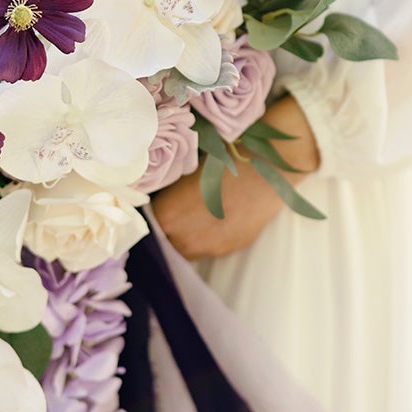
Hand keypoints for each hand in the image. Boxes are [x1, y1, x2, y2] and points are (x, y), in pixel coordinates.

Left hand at [153, 96, 319, 261]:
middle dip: (169, 231)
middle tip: (179, 212)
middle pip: (166, 243)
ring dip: (188, 238)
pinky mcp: (229, 249)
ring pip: (187, 250)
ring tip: (198, 216)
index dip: (154, 217)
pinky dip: (209, 237)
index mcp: (166, 216)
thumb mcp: (185, 172)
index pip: (148, 226)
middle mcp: (184, 239)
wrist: (264, 168)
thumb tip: (157, 203)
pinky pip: (210, 249)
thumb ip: (167, 195)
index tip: (159, 209)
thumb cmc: (222, 161)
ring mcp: (208, 248)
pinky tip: (218, 218)